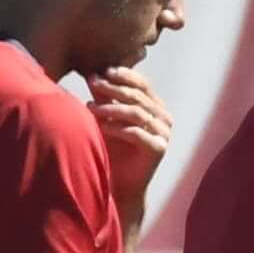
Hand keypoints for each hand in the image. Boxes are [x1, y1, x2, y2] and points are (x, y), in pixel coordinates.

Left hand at [84, 66, 172, 211]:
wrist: (120, 182)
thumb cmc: (113, 148)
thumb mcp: (107, 119)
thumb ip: (104, 99)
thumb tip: (93, 75)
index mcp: (155, 107)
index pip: (143, 85)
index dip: (125, 76)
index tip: (103, 70)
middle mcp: (164, 118)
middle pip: (139, 97)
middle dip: (114, 89)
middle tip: (93, 84)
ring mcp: (164, 134)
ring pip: (137, 113)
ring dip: (111, 108)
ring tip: (90, 107)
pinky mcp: (159, 149)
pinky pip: (137, 133)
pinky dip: (117, 128)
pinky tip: (101, 127)